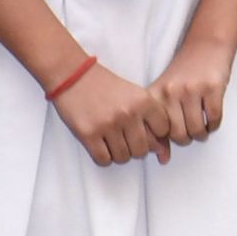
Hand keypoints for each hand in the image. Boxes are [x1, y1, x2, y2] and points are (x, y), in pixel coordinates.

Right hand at [50, 60, 168, 166]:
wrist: (73, 76)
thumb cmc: (105, 86)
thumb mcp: (134, 94)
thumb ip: (150, 117)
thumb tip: (161, 150)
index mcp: (144, 101)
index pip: (163, 131)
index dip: (155, 135)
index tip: (145, 133)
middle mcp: (128, 113)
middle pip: (142, 150)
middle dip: (135, 149)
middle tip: (126, 141)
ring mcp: (108, 124)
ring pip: (123, 158)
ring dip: (118, 154)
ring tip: (112, 142)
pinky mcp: (88, 134)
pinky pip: (103, 160)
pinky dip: (104, 158)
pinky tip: (101, 147)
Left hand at [148, 37, 236, 146]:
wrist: (205, 46)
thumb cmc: (183, 74)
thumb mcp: (165, 95)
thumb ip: (160, 127)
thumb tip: (163, 160)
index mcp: (155, 95)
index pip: (156, 131)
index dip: (164, 140)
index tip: (171, 136)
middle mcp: (171, 92)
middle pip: (178, 134)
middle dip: (186, 139)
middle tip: (190, 133)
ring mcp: (192, 90)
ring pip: (197, 129)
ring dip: (201, 134)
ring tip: (201, 129)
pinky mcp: (213, 88)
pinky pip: (214, 119)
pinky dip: (214, 125)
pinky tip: (211, 120)